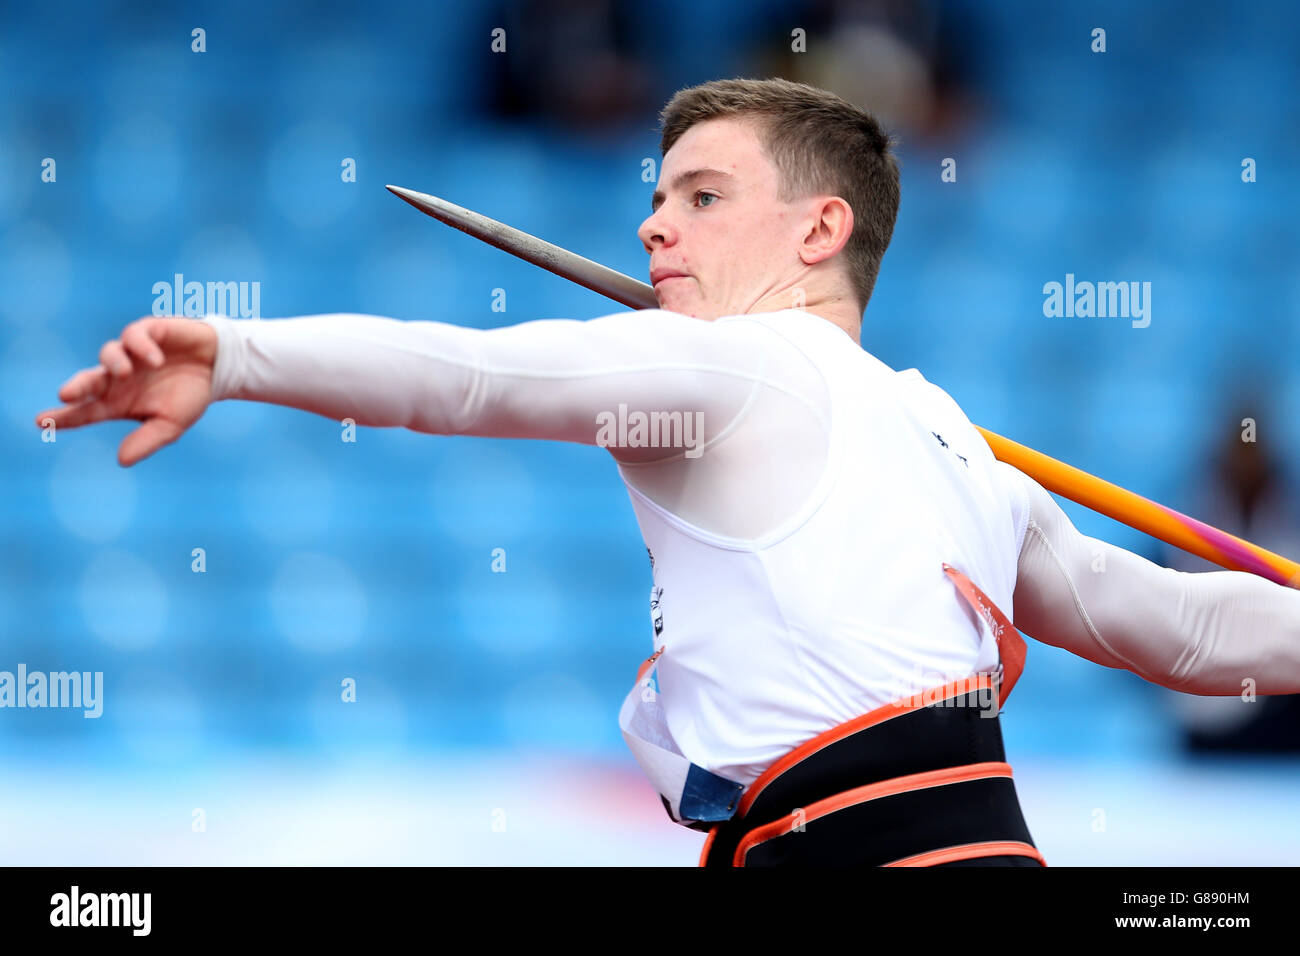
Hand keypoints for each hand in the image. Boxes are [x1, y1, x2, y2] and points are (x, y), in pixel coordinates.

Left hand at [35, 316, 218, 466]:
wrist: (218, 366)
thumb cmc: (191, 396)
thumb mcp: (172, 425)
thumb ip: (147, 441)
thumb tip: (122, 460)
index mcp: (119, 402)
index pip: (85, 412)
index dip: (64, 417)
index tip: (41, 422)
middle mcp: (119, 378)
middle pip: (88, 382)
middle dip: (76, 387)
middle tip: (66, 395)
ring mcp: (130, 354)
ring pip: (108, 354)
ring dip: (112, 363)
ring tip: (125, 373)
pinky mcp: (147, 332)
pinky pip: (133, 336)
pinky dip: (140, 347)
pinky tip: (154, 360)